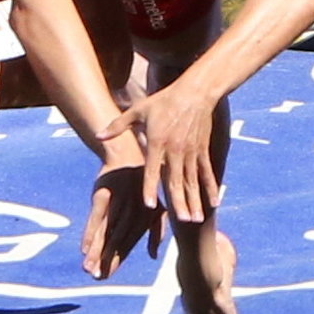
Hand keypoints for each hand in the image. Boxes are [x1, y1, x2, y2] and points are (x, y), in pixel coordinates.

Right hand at [81, 162, 164, 277]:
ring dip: (97, 251)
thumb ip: (155, 232)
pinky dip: (90, 232)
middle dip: (106, 261)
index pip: (126, 245)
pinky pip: (96, 217)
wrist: (129, 155)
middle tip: (96, 277)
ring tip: (87, 268)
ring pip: (107, 233)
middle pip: (116, 242)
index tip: (103, 276)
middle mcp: (132, 214)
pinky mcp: (103, 194)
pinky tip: (84, 247)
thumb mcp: (155, 208)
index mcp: (143, 220)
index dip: (115, 261)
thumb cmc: (143, 185)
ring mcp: (118, 204)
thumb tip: (153, 257)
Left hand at [99, 83, 217, 221]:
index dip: (150, 187)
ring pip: (193, 182)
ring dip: (194, 201)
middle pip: (176, 181)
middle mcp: (175, 150)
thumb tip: (99, 136)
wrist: (195, 92)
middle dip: (179, 203)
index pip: (152, 169)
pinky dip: (210, 189)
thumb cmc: (164, 101)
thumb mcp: (138, 110)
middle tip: (182, 221)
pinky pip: (207, 173)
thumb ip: (118, 126)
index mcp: (158, 142)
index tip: (149, 205)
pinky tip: (214, 204)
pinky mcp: (202, 151)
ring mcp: (191, 152)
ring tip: (196, 220)